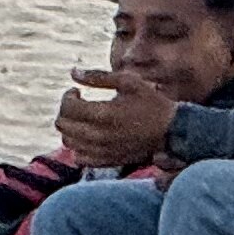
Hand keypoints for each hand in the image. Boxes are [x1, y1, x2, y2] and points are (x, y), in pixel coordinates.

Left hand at [51, 66, 176, 169]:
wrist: (170, 131)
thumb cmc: (150, 102)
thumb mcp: (128, 82)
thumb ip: (98, 77)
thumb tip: (73, 72)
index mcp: (104, 114)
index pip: (68, 107)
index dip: (67, 96)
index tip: (77, 91)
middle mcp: (99, 136)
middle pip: (63, 125)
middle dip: (66, 111)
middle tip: (78, 103)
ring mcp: (102, 151)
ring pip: (68, 142)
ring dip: (70, 128)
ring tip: (82, 119)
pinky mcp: (107, 161)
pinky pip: (79, 158)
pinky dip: (77, 146)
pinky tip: (88, 136)